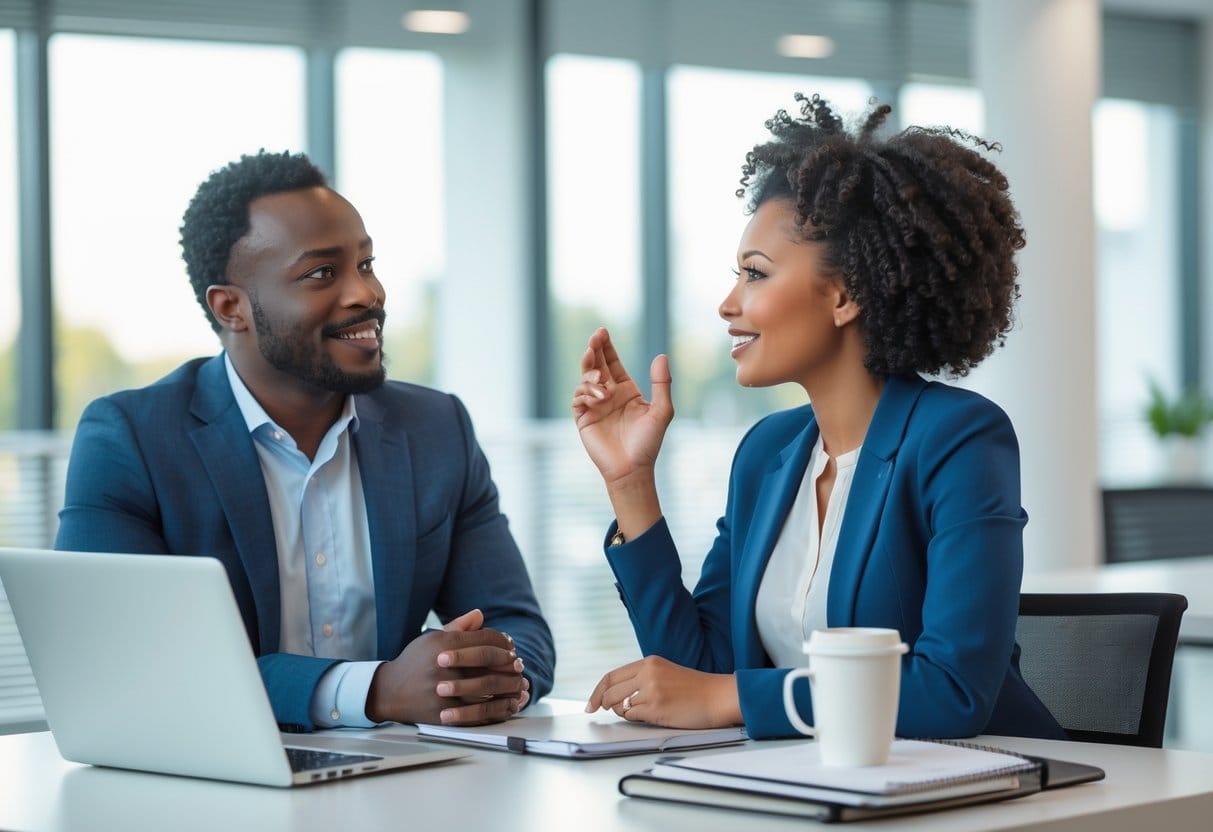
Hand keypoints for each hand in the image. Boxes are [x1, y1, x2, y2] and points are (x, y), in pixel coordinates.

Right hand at [365, 611, 526, 725]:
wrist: (390, 691)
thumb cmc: (415, 661)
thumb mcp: (432, 638)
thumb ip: (458, 626)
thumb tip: (480, 614)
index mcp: (442, 644)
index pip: (483, 638)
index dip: (501, 641)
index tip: (510, 644)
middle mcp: (443, 666)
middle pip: (488, 660)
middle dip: (508, 661)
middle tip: (518, 662)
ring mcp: (444, 690)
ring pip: (487, 686)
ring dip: (507, 684)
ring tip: (517, 681)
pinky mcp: (444, 712)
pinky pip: (478, 710)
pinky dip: (497, 706)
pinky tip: (506, 702)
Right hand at [571, 327, 673, 486]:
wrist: (632, 469)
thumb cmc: (648, 443)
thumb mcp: (662, 411)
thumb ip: (662, 384)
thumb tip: (662, 356)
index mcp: (626, 391)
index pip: (612, 363)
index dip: (606, 347)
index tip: (602, 332)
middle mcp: (608, 395)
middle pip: (596, 366)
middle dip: (593, 350)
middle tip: (594, 338)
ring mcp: (594, 407)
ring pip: (584, 381)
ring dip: (591, 377)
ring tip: (603, 386)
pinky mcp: (583, 420)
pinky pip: (577, 399)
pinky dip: (585, 394)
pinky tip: (599, 398)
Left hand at [584, 655, 741, 729]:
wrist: (718, 696)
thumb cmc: (695, 689)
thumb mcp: (666, 673)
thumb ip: (642, 678)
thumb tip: (616, 696)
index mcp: (649, 662)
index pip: (612, 676)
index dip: (597, 691)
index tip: (592, 703)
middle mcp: (647, 674)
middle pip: (610, 691)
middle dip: (603, 704)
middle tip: (601, 711)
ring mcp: (651, 691)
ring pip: (620, 706)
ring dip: (625, 713)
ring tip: (644, 711)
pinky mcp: (655, 708)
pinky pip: (633, 717)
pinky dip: (637, 719)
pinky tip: (654, 715)